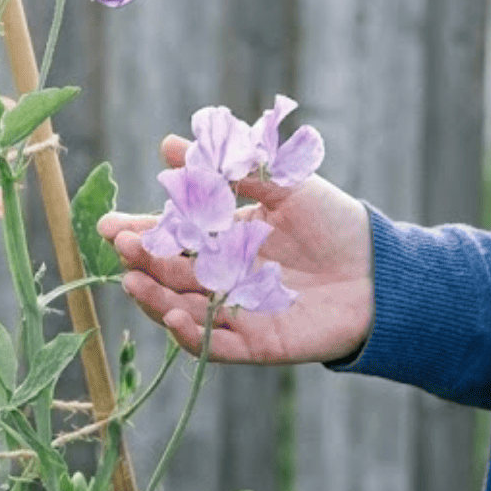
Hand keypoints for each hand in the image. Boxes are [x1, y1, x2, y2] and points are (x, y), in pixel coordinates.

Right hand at [96, 136, 373, 363]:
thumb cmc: (334, 222)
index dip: (139, 230)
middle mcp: (222, 277)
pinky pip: (214, 346)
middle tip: (122, 245)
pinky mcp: (256, 345)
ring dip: (154, 297)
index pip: (171, 236)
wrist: (382, 270)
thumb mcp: (284, 184)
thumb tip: (171, 144)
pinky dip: (190, 335)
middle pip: (169, 273)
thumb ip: (231, 170)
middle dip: (142, 259)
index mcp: (224, 238)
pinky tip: (173, 314)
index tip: (108, 223)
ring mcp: (236, 313)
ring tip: (133, 280)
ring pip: (181, 309)